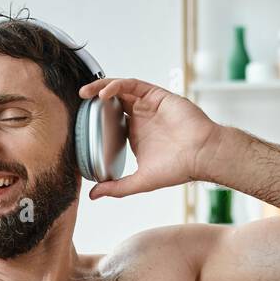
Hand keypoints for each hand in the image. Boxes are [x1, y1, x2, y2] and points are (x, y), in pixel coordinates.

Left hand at [78, 77, 217, 198]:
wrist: (201, 155)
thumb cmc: (178, 169)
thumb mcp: (139, 181)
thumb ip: (116, 188)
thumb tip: (92, 196)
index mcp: (135, 133)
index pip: (109, 121)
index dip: (93, 119)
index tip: (78, 124)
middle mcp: (140, 117)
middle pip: (111, 102)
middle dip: (93, 99)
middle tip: (77, 102)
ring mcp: (148, 104)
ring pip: (119, 89)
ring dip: (100, 87)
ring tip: (85, 93)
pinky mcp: (156, 95)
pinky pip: (133, 85)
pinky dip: (117, 85)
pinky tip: (104, 93)